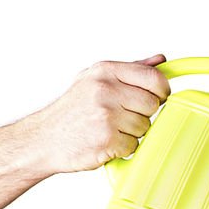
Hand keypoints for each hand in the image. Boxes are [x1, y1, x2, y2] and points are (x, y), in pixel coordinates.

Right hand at [24, 55, 169, 175]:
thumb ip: (131, 70)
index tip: (157, 97)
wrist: (45, 138)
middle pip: (153, 104)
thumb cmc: (74, 110)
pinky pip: (135, 145)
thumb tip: (160, 61)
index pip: (154, 78)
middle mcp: (105, 89)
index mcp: (105, 71)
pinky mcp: (107, 138)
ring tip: (109, 127)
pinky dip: (123, 147)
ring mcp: (106, 114)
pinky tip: (106, 140)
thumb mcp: (96, 80)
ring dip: (132, 132)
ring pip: (146, 126)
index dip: (162, 91)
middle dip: (143, 114)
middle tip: (121, 116)